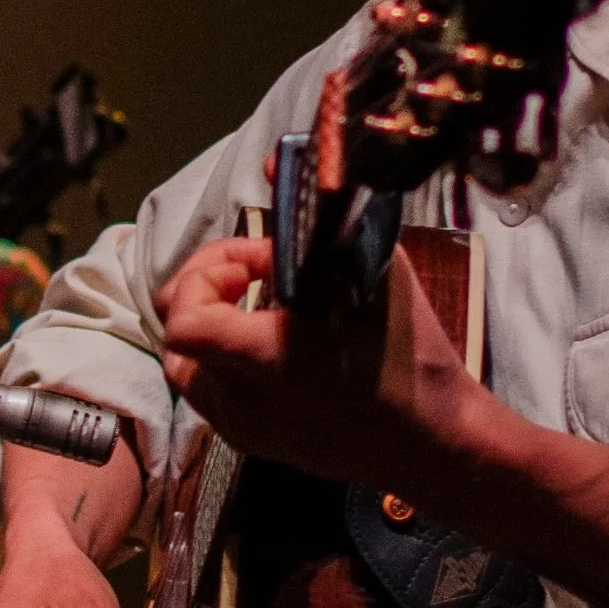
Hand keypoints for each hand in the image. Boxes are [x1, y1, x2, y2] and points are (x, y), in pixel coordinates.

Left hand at [156, 235, 484, 498]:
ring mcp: (244, 428)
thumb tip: (273, 163)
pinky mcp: (257, 444)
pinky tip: (275, 347)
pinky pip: (217, 397)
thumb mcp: (372, 268)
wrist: (432, 439)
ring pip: (190, 370)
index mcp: (262, 360)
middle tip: (252, 276)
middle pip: (176, 339)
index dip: (208, 274)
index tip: (257, 265)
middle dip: (206, 292)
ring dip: (213, 329)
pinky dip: (228, 363)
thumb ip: (314, 218)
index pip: (184, 319)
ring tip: (260, 311)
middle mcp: (240, 401)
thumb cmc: (407, 355)